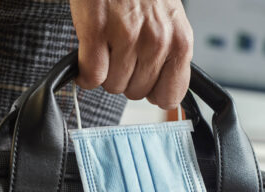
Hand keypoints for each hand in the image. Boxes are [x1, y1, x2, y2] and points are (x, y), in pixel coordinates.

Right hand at [71, 0, 193, 109]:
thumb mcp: (169, 21)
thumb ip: (169, 55)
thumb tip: (163, 95)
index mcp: (180, 42)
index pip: (170, 96)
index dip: (153, 92)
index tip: (145, 83)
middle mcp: (157, 42)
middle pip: (136, 93)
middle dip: (126, 78)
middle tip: (121, 54)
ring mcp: (127, 37)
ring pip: (112, 85)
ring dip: (105, 72)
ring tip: (106, 47)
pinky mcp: (97, 30)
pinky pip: (91, 74)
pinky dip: (84, 72)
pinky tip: (87, 56)